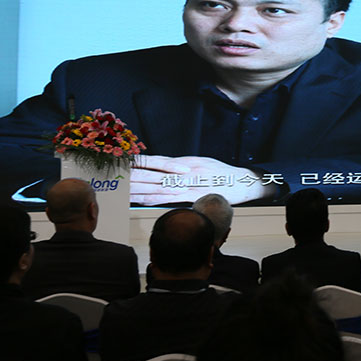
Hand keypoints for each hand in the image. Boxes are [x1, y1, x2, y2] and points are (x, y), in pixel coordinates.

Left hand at [131, 155, 277, 205]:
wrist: (244, 183)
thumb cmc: (224, 175)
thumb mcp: (204, 164)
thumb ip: (185, 166)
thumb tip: (167, 168)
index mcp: (188, 162)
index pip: (159, 161)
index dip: (140, 162)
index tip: (123, 162)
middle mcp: (186, 170)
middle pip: (155, 173)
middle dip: (134, 174)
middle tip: (115, 175)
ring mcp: (190, 183)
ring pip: (159, 185)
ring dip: (139, 187)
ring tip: (122, 187)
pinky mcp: (195, 195)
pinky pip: (171, 197)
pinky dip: (155, 198)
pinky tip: (141, 199)